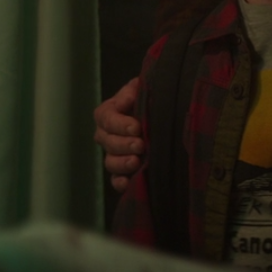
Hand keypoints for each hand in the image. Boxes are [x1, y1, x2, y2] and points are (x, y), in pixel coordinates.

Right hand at [95, 77, 143, 191]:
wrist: (165, 116)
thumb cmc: (151, 100)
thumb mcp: (142, 88)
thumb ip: (134, 90)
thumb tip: (126, 100)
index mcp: (108, 113)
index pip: (106, 118)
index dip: (119, 124)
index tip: (136, 127)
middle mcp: (107, 134)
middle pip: (107, 141)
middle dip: (123, 144)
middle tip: (140, 145)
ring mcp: (114, 154)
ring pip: (110, 161)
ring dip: (121, 162)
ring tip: (136, 162)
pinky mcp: (123, 171)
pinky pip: (115, 179)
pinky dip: (120, 183)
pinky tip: (128, 183)